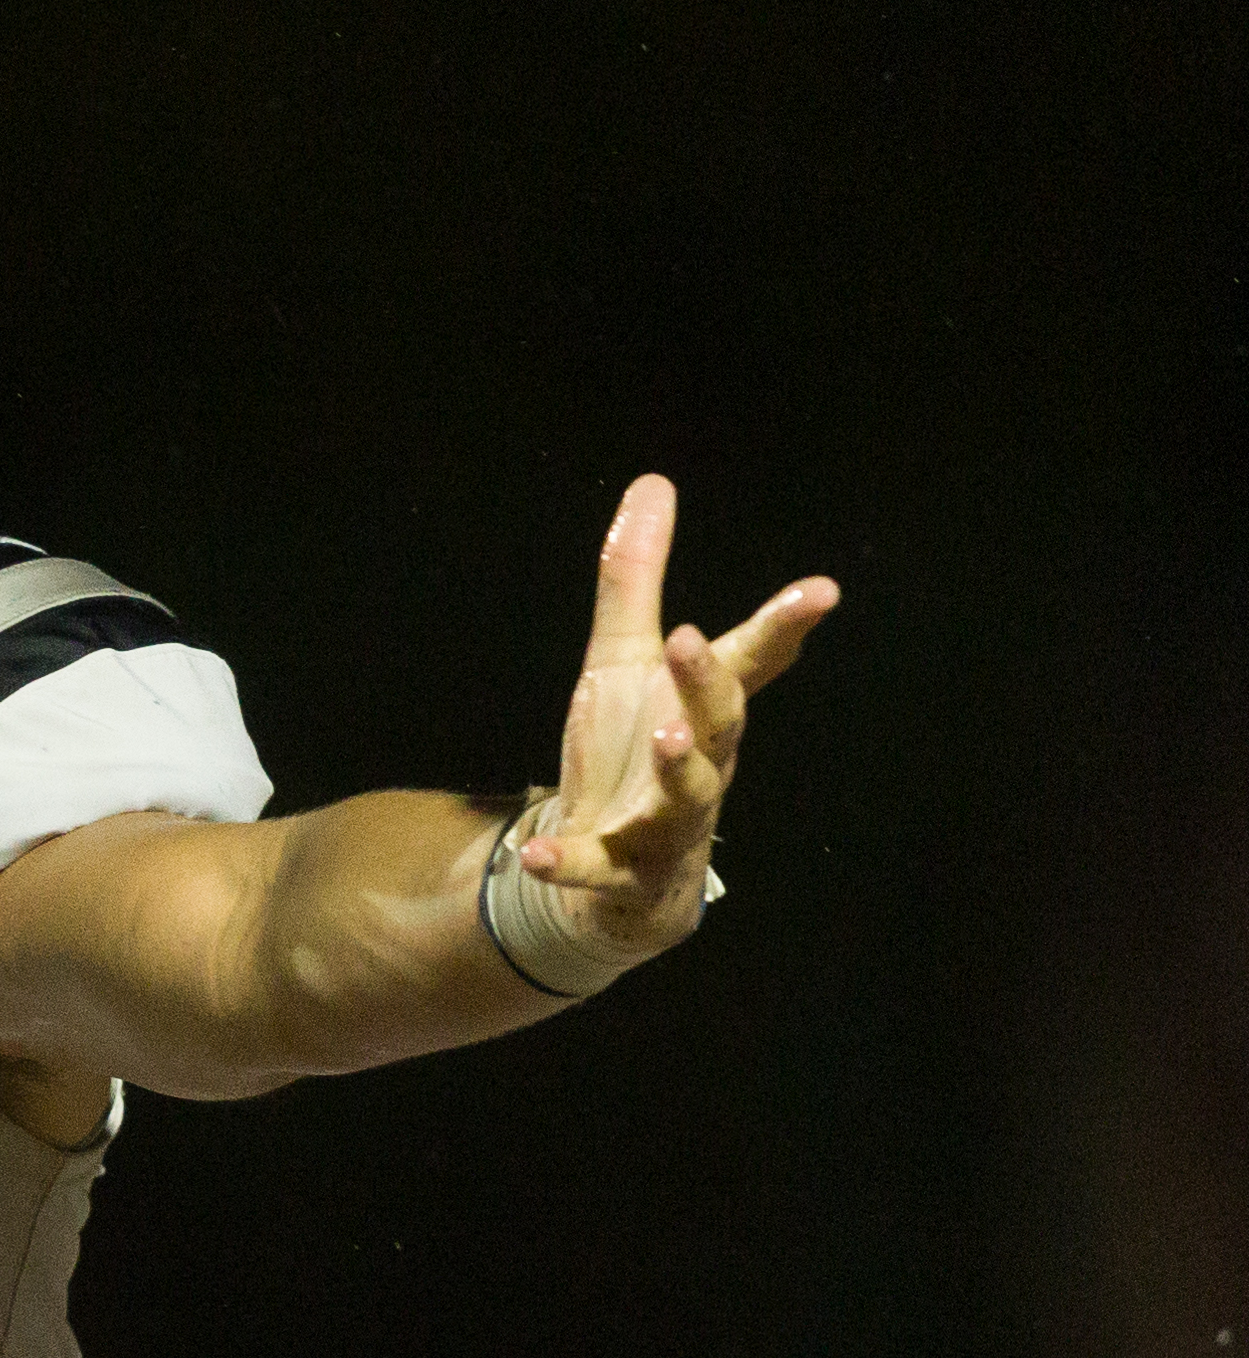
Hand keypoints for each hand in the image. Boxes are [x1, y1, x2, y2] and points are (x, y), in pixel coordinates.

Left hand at [514, 474, 838, 960]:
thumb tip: (653, 483)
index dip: (783, 626)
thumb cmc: (630, 755)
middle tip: (692, 638)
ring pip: (687, 797)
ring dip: (677, 768)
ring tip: (664, 735)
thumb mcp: (621, 661)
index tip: (821, 591)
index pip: (750, 662)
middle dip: (708, 682)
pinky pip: (598, 870)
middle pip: (719, 722)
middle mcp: (700, 764)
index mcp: (703, 711)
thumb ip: (635, 580)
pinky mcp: (623, 873)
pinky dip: (569, 863)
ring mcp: (667, 823)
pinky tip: (536, 856)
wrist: (612, 874)